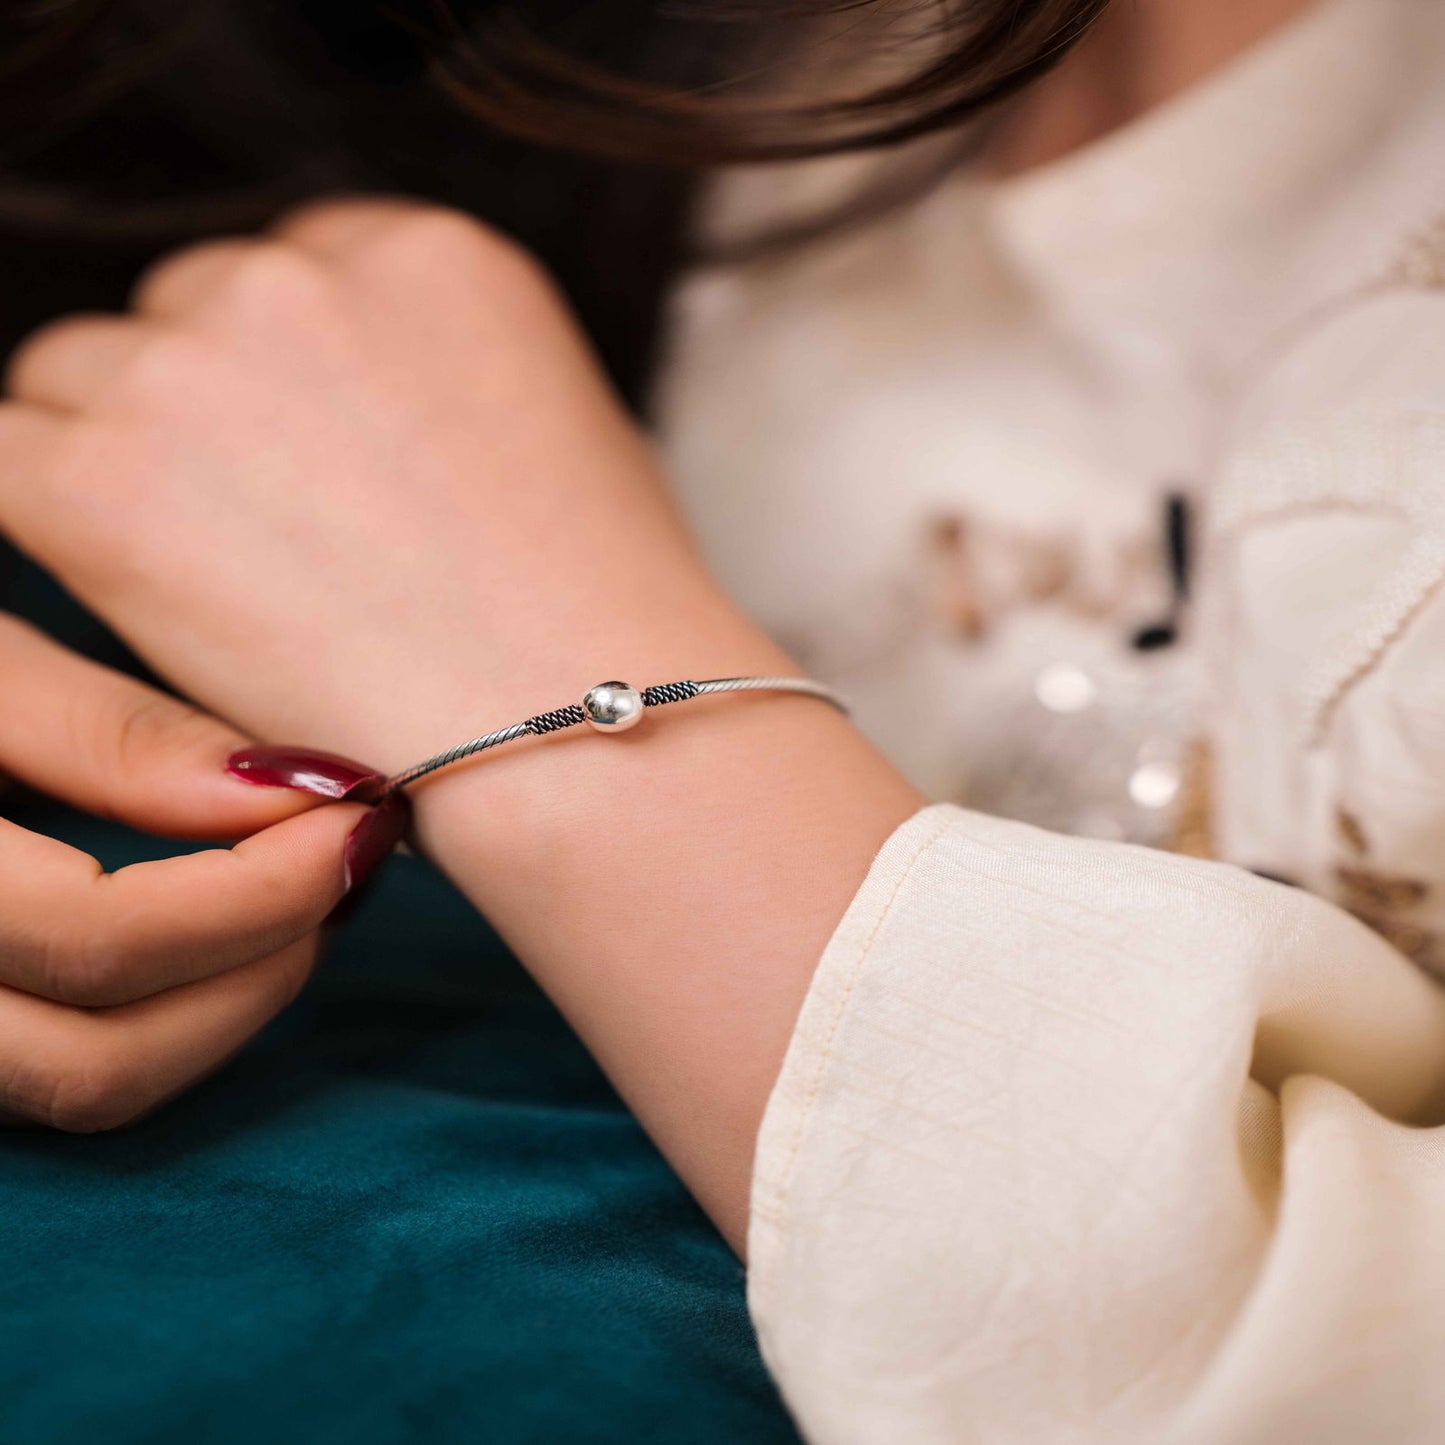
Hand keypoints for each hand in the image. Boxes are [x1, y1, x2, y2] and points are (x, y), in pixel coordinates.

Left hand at [0, 199, 760, 775]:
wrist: (580, 731)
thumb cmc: (598, 625)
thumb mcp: (564, 438)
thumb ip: (442, 380)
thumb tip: (358, 419)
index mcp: (424, 251)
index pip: (287, 276)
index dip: (284, 390)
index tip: (306, 476)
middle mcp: (300, 271)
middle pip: (180, 318)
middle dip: (205, 421)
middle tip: (270, 547)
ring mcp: (195, 360)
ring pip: (81, 383)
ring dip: (125, 472)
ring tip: (228, 593)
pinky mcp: (104, 473)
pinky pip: (9, 462)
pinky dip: (58, 525)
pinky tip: (142, 599)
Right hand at [0, 612, 400, 1129]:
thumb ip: (111, 732)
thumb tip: (296, 789)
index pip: (95, 939)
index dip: (257, 890)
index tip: (356, 810)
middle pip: (91, 1063)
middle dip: (257, 971)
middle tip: (343, 865)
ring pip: (75, 1088)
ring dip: (220, 1009)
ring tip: (295, 901)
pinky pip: (47, 1069)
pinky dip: (158, 1018)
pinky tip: (214, 936)